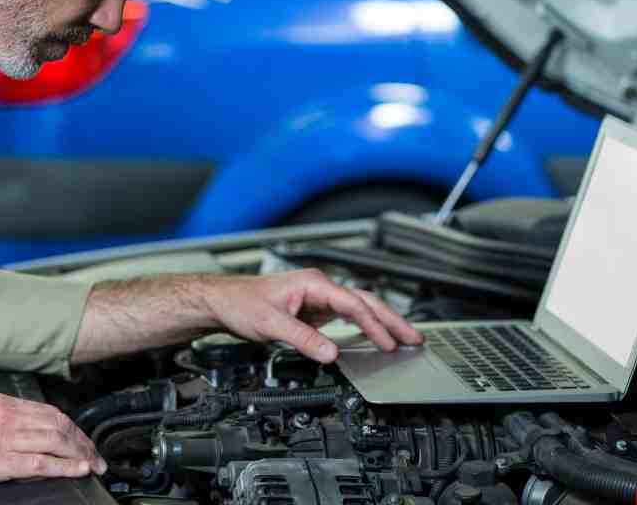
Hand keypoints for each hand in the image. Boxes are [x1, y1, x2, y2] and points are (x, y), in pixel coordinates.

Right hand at [0, 393, 107, 488]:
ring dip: (80, 453)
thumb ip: (2, 419)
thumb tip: (25, 430)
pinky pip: (41, 462)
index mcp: (2, 404)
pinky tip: (78, 469)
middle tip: (96, 454)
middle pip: (59, 425)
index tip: (82, 438)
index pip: (49, 412)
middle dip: (82, 441)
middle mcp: (9, 417)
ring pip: (56, 441)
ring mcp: (5, 438)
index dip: (72, 426)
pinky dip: (65, 465)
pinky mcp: (0, 461)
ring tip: (93, 464)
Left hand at [196, 269, 422, 362]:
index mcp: (313, 283)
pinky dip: (364, 327)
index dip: (374, 324)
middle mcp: (319, 288)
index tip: (388, 343)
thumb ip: (302, 339)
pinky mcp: (313, 311)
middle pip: (364, 302)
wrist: (222, 301)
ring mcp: (317, 299)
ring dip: (381, 323)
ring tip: (404, 339)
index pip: (353, 303)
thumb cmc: (240, 302)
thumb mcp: (270, 324)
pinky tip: (374, 338)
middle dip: (391, 320)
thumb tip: (330, 353)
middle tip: (415, 338)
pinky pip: (346, 318)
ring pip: (358, 308)